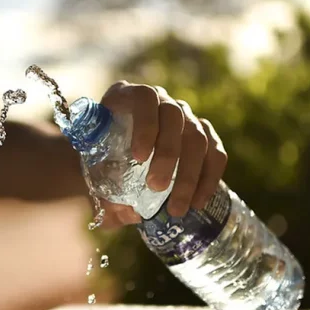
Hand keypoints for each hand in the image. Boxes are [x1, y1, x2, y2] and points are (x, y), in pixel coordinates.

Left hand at [99, 82, 227, 227]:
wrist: (113, 164)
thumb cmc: (99, 164)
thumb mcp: (94, 174)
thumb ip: (105, 192)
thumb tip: (128, 212)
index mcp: (127, 97)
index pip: (144, 98)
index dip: (145, 125)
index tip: (139, 157)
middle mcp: (160, 101)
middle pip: (174, 117)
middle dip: (168, 154)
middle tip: (157, 187)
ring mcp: (185, 117)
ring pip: (198, 137)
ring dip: (189, 175)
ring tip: (177, 208)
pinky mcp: (203, 136)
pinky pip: (215, 152)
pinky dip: (209, 178)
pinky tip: (198, 202)